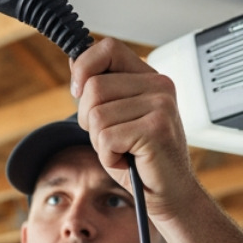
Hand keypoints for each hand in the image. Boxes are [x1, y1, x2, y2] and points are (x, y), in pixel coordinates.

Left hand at [71, 39, 202, 222]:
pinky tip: (129, 161)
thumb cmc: (141, 159)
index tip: (78, 91)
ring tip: (124, 150)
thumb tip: (73, 60)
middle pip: (93, 87)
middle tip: (113, 139)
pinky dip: (109, 157)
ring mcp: (161, 105)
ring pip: (96, 115)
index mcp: (149, 78)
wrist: (169, 194)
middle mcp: (159, 86)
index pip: (108, 48)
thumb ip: (100, 89)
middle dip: (88, 119)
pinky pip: (106, 138)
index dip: (84, 66)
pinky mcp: (156, 129)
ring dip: (100, 141)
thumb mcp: (114, 118)